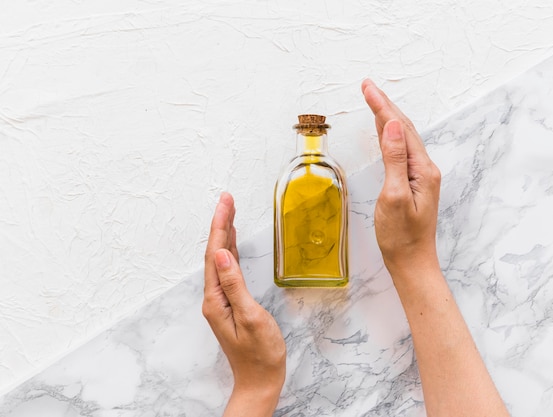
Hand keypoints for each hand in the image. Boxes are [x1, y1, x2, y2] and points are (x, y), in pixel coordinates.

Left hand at [203, 192, 285, 415]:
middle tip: (228, 198)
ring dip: (224, 234)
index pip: (215, 254)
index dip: (220, 225)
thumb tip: (223, 254)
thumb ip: (235, 285)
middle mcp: (215, 297)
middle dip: (220, 223)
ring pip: (220, 259)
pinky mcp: (231, 303)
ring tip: (230, 211)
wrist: (259, 381)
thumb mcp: (250, 318)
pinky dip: (230, 251)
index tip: (226, 202)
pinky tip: (233, 242)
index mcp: (216, 298)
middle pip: (214, 252)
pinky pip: (227, 270)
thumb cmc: (260, 354)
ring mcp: (222, 300)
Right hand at [361, 79, 441, 272]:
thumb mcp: (394, 196)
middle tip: (367, 86)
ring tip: (373, 100)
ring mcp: (420, 176)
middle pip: (404, 128)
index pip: (399, 128)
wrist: (411, 262)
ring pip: (403, 137)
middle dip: (384, 105)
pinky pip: (401, 150)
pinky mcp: (413, 183)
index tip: (367, 88)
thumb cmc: (401, 236)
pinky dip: (389, 135)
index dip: (382, 106)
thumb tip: (390, 126)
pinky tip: (383, 130)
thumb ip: (394, 159)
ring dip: (387, 117)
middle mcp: (425, 168)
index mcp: (422, 169)